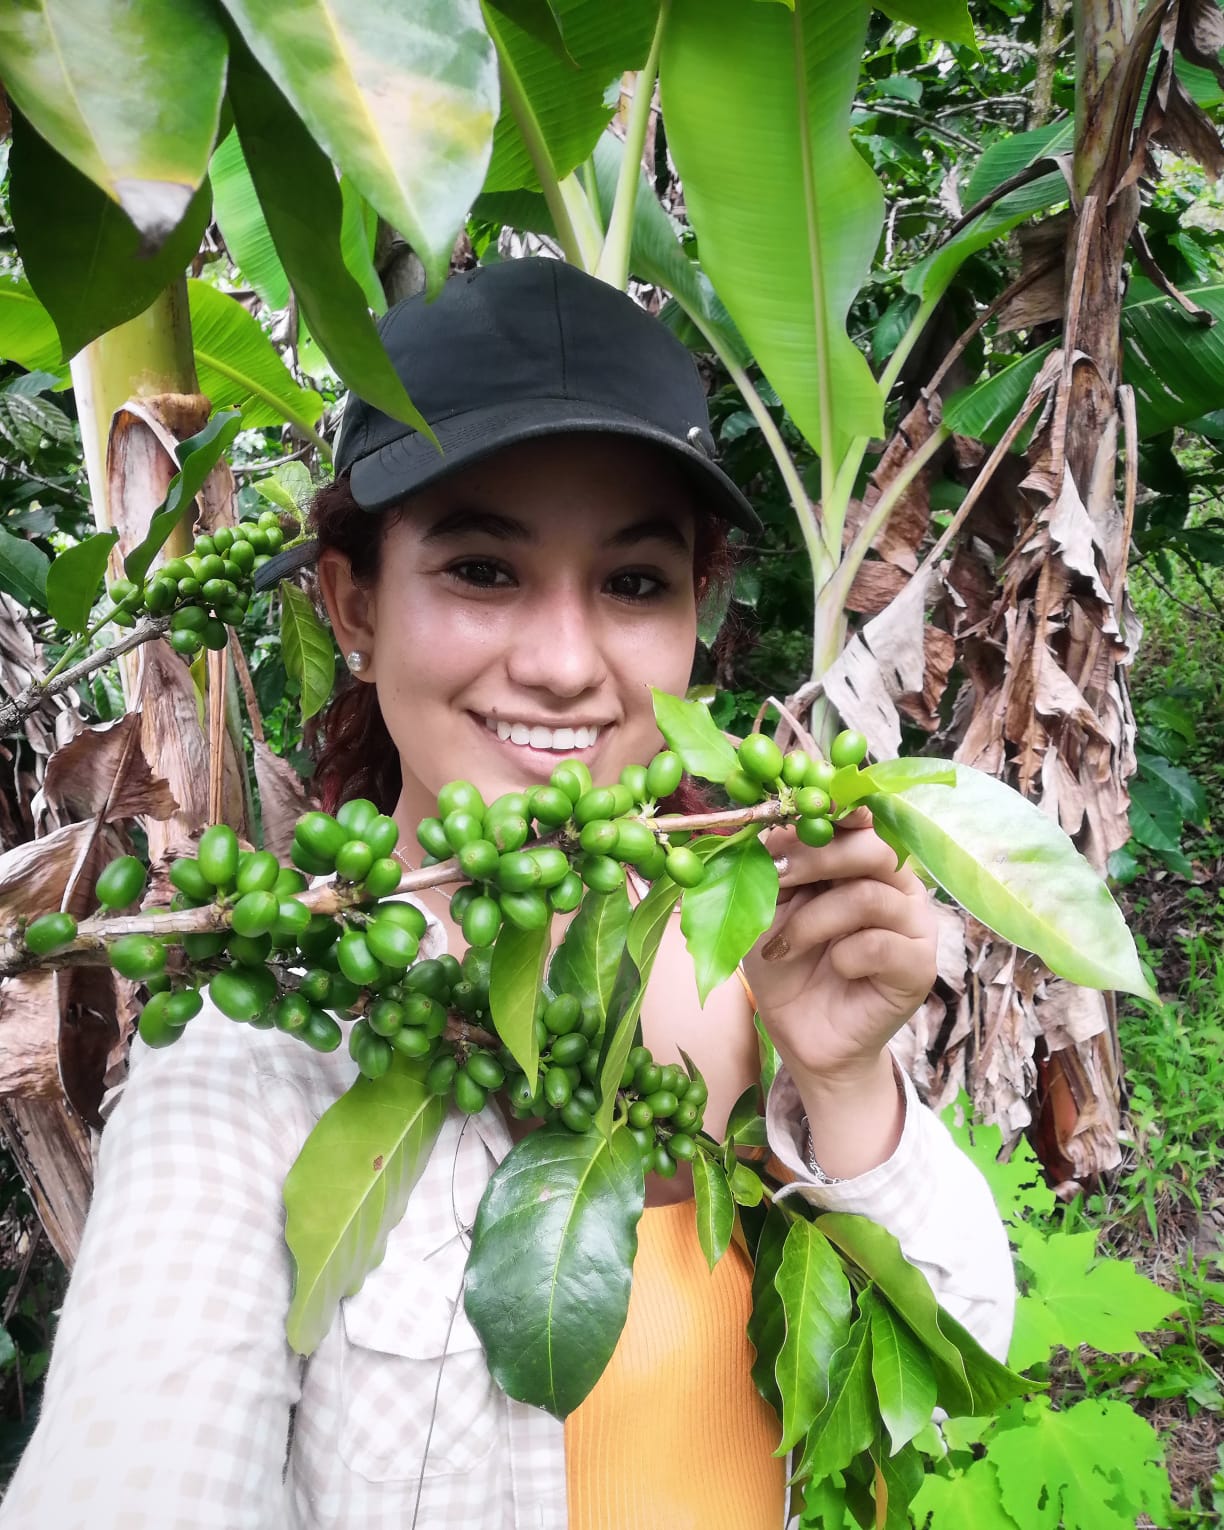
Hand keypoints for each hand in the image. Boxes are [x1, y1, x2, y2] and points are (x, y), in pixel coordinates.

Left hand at [742, 808, 937, 1087]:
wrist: (802, 1034)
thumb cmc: (787, 965)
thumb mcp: (767, 908)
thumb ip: (775, 867)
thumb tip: (774, 826)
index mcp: (864, 862)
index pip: (862, 819)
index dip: (833, 810)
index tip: (795, 810)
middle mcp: (897, 886)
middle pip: (873, 849)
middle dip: (816, 857)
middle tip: (776, 874)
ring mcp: (913, 925)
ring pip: (870, 897)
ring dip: (814, 919)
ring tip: (783, 946)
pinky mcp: (919, 967)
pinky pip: (881, 946)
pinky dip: (844, 956)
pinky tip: (833, 969)